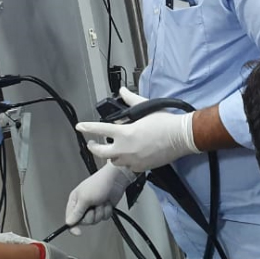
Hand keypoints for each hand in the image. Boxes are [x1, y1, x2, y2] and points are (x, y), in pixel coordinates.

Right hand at [64, 163, 133, 233]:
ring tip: (101, 202)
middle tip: (93, 206)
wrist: (116, 180)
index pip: (70, 218)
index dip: (73, 226)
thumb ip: (76, 212)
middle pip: (84, 221)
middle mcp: (84, 205)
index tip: (78, 232)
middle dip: (91, 215)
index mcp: (75, 201)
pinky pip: (104, 218)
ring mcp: (94, 208)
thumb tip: (69, 222)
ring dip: (100, 212)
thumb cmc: (99, 183)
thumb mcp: (84, 198)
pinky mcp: (103, 209)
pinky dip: (107, 211)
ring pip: (95, 220)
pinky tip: (107, 202)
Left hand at [75, 88, 198, 171]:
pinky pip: (127, 166)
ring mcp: (132, 160)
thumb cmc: (164, 122)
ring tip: (113, 149)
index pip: (100, 129)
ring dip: (111, 155)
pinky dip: (125, 161)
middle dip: (94, 147)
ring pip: (114, 161)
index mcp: (124, 132)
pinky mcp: (140, 167)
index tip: (79, 127)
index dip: (87, 128)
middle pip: (101, 152)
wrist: (180, 137)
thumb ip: (131, 100)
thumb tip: (122, 91)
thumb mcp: (146, 108)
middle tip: (92, 143)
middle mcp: (125, 148)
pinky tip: (129, 155)